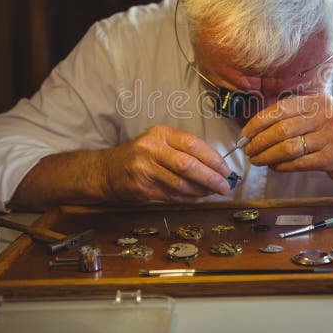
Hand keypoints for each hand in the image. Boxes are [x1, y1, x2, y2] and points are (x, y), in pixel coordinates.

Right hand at [101, 125, 230, 201]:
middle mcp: (151, 150)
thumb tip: (215, 164)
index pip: (192, 144)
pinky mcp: (141, 188)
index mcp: (160, 134)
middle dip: (210, 178)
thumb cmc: (140, 155)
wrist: (107, 170)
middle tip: (224, 186)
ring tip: (213, 192)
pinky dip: (189, 198)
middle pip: (187, 165)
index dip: (212, 158)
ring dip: (201, 191)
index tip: (225, 169)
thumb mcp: (158, 141)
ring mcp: (144, 170)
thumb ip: (183, 148)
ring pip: (180, 184)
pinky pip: (171, 196)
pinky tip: (198, 198)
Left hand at [240, 93, 332, 184]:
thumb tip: (259, 126)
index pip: (281, 108)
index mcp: (319, 101)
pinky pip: (298, 163)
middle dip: (259, 141)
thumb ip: (296, 116)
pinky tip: (274, 167)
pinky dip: (282, 166)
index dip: (259, 121)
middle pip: (281, 129)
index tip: (246, 132)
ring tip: (257, 160)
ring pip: (287, 147)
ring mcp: (330, 137)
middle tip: (248, 149)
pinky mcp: (332, 158)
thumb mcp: (322, 115)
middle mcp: (325, 116)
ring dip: (267, 155)